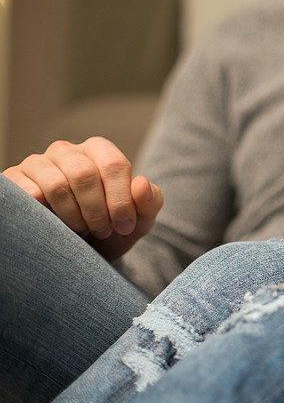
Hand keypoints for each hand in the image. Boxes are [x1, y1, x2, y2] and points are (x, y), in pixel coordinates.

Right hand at [3, 137, 163, 259]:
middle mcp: (68, 151)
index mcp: (100, 151)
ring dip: (73, 216)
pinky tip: (54, 226)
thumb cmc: (111, 230)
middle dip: (97, 210)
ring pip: (56, 185)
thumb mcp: (138, 220)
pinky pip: (28, 194)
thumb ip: (150, 201)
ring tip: (81, 232)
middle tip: (102, 231)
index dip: (121, 199)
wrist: (80, 251)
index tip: (124, 226)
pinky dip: (45, 216)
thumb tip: (141, 184)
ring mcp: (38, 164)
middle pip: (85, 174)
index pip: (114, 164)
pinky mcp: (15, 180)